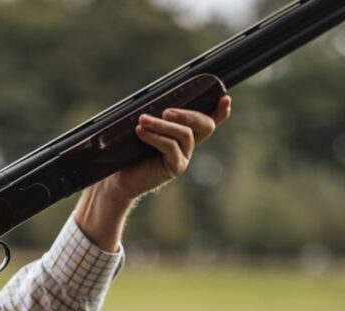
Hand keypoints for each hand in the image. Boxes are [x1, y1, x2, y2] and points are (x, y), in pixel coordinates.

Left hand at [97, 95, 231, 204]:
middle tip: (166, 111)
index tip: (225, 99)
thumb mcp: (143, 129)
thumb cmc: (129, 151)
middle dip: (188, 114)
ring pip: (184, 134)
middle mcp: (188, 145)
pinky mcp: (174, 167)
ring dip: (163, 125)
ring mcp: (184, 156)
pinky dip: (155, 137)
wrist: (119, 178)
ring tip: (143, 119)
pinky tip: (140, 131)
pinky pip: (170, 147)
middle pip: (203, 125)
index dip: (220, 112)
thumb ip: (153, 116)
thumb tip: (151, 98)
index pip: (208, 121)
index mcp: (183, 133)